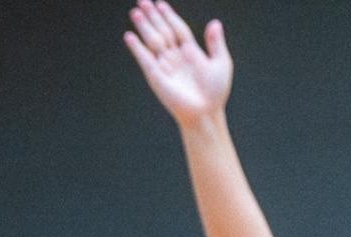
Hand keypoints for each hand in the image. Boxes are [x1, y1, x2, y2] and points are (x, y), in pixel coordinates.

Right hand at [124, 1, 231, 127]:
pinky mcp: (156, 76)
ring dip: (144, 26)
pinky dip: (137, 48)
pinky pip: (145, 59)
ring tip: (135, 12)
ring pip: (153, 41)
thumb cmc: (215, 92)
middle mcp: (175, 57)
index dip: (169, 16)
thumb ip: (215, 43)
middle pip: (162, 31)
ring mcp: (164, 66)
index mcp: (191, 51)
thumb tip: (214, 22)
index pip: (177, 28)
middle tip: (142, 1)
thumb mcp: (221, 62)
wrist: (205, 112)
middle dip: (152, 17)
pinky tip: (130, 36)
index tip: (160, 4)